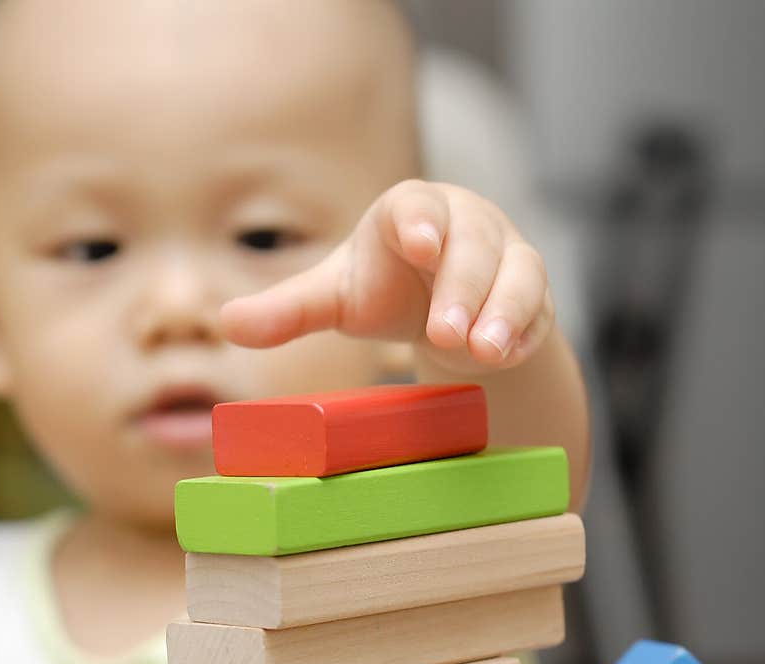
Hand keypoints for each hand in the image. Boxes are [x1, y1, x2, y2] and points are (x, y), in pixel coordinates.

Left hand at [219, 180, 554, 372]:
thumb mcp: (337, 300)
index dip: (422, 221)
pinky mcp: (532, 296)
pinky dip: (524, 331)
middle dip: (462, 286)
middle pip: (473, 243)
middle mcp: (465, 226)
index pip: (418, 205)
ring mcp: (505, 259)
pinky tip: (506, 356)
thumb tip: (225, 325)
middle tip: (445, 332)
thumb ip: (289, 310)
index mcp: (410, 214)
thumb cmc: (387, 290)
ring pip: (517, 273)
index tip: (420, 243)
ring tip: (482, 349)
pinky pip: (538, 307)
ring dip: (502, 311)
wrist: (445, 313)